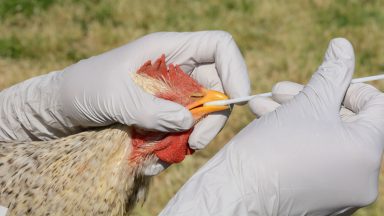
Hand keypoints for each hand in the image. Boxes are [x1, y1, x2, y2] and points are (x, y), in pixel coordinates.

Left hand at [0, 31, 249, 151]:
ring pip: (202, 113)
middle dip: (213, 116)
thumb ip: (153, 111)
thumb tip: (188, 124)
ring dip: (192, 136)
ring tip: (165, 153)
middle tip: (196, 142)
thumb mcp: (116, 96)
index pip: (219, 47)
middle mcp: (177, 69)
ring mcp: (173, 93)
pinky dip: (175, 146)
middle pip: (217, 86)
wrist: (66, 106)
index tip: (235, 100)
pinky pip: (183, 130)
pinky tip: (153, 156)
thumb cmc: (86, 88)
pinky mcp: (165, 114)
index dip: (235, 68)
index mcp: (170, 49)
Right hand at [160, 38, 383, 214]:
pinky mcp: (320, 199)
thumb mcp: (306, 102)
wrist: (237, 193)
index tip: (322, 81)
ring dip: (296, 117)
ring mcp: (341, 193)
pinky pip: (316, 161)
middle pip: (345, 124)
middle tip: (279, 90)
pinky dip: (297, 140)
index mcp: (366, 154)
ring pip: (325, 141)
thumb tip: (343, 46)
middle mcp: (362, 179)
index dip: (349, 86)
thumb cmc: (271, 148)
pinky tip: (267, 123)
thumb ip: (332, 73)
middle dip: (310, 99)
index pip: (376, 107)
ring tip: (263, 105)